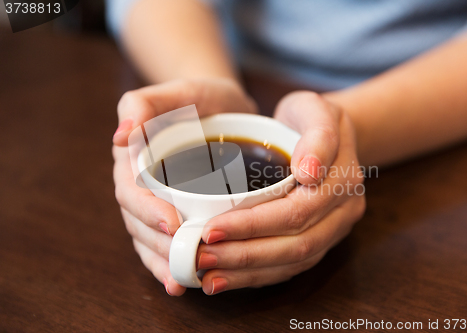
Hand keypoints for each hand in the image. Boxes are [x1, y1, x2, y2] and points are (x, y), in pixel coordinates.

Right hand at [112, 78, 256, 295]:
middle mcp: (140, 182)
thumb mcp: (179, 91)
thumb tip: (121, 134)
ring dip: (162, 261)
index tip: (173, 224)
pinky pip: (164, 241)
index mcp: (134, 157)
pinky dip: (170, 262)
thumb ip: (145, 103)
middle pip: (138, 221)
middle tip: (185, 258)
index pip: (132, 190)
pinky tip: (181, 280)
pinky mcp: (173, 211)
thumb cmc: (201, 98)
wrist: (223, 107)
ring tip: (181, 280)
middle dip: (158, 243)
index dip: (148, 211)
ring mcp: (155, 200)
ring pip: (148, 237)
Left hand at [195, 91, 365, 294]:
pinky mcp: (319, 241)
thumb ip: (318, 135)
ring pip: (292, 263)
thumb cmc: (310, 117)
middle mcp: (342, 212)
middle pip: (295, 245)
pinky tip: (226, 278)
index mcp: (343, 181)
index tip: (211, 229)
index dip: (253, 225)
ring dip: (247, 273)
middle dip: (244, 255)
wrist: (326, 133)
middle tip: (201, 256)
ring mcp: (333, 230)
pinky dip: (257, 276)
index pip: (295, 212)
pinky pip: (291, 267)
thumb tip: (308, 172)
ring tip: (208, 277)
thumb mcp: (315, 109)